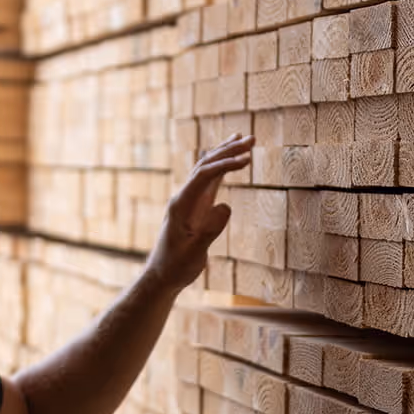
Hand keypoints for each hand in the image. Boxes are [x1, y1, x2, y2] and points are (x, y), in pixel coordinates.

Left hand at [148, 134, 254, 293]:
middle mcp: (183, 197)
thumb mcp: (193, 253)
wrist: (162, 275)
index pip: (203, 175)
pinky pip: (209, 181)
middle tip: (251, 139)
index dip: (225, 164)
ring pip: (207, 169)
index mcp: (180, 204)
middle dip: (227, 150)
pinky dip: (222, 167)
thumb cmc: (176, 266)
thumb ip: (208, 231)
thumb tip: (226, 207)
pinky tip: (230, 158)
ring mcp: (189, 200)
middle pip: (205, 165)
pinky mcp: (196, 207)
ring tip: (244, 139)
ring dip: (225, 153)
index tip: (247, 159)